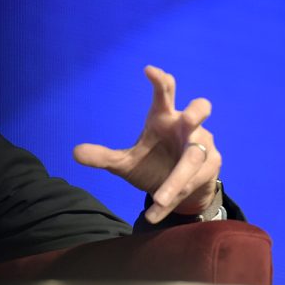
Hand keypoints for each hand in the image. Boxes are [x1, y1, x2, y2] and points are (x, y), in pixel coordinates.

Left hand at [73, 65, 221, 223]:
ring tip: (158, 199)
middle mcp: (186, 129)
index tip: (149, 70)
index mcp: (163, 119)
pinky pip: (192, 185)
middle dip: (196, 114)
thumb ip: (103, 157)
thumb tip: (74, 152)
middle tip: (188, 119)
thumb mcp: (125, 162)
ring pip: (193, 161)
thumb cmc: (152, 165)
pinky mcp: (211, 169)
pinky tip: (155, 214)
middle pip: (199, 112)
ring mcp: (203, 147)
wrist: (177, 192)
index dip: (160, 81)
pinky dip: (172, 201)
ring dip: (177, 181)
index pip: (165, 94)